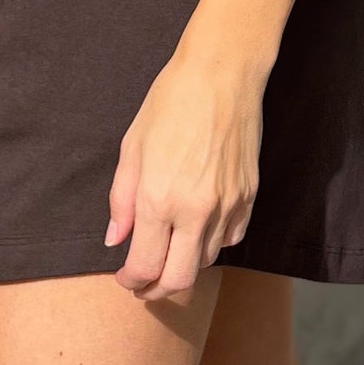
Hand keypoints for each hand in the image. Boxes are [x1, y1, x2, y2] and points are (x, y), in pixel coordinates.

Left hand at [107, 35, 265, 302]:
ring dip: (184, 264)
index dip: (131, 281)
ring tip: (169, 250)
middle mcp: (195, 210)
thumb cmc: (171, 103)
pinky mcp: (249, 197)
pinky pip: (231, 239)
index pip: (144, 266)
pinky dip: (212, 244)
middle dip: (157, 289)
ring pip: (207, 262)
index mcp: (158, 198)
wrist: (222, 75)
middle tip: (144, 284)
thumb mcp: (132, 147)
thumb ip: (121, 201)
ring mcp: (227, 206)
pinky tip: (198, 229)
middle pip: (178, 280)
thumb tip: (114, 241)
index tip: (124, 278)